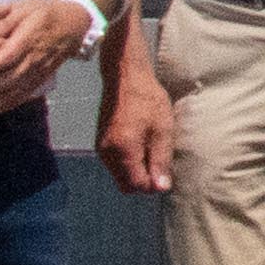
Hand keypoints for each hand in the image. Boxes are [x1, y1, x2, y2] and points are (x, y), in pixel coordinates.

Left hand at [0, 0, 75, 114]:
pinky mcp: (39, 81)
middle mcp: (35, 58)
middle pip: (12, 78)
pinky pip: (22, 97)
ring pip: (16, 92)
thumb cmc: (42, 13)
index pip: (11, 55)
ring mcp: (39, 72)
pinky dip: (4, 106)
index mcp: (30, 37)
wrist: (72, 25)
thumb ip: (3, 21)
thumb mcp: (23, 8)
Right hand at [96, 34, 174, 192]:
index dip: (153, 183)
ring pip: (119, 175)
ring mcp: (101, 148)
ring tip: (150, 146)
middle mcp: (107, 154)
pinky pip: (114, 164)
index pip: (138, 186)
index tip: (164, 168)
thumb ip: (161, 161)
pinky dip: (127, 161)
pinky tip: (140, 142)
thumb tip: (161, 189)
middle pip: (126, 185)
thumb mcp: (162, 129)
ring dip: (135, 170)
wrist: (124, 76)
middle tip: (159, 159)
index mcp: (123, 152)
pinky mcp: (100, 142)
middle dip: (143, 180)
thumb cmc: (147, 99)